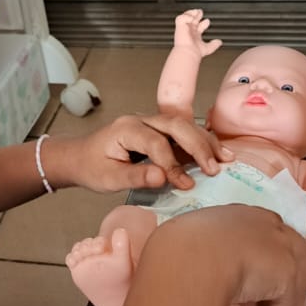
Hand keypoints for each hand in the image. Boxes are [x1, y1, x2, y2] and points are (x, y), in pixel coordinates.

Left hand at [41, 115, 232, 193]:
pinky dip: (201, 143)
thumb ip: (135, 177)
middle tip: (215, 168)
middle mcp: (141, 120)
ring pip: (184, 126)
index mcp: (126, 129)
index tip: (185, 185)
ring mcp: (151, 123)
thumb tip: (162, 178)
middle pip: (176, 126)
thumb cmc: (91, 167)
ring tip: (226, 160)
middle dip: (198, 146)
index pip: (156, 143)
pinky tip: (218, 154)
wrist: (79, 157)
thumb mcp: (108, 178)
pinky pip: (183, 133)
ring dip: (205, 142)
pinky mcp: (158, 132)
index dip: (172, 164)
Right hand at [140, 205, 305, 305]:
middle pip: (298, 253)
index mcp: (249, 215)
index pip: (274, 231)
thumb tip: (202, 255)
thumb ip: (212, 243)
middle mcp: (272, 229)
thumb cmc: (186, 244)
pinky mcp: (286, 277)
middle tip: (301, 294)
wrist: (195, 255)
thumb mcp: (198, 235)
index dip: (280, 249)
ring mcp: (283, 251)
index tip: (279, 263)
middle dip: (302, 273)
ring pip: (294, 285)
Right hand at [173, 9, 222, 57]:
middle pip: (192, 20)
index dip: (203, 23)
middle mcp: (189, 32)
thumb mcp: (208, 48)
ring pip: (184, 17)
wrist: (188, 53)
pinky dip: (186, 16)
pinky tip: (191, 19)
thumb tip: (220, 42)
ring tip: (196, 12)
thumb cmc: (195, 52)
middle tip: (200, 12)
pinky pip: (180, 18)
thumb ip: (214, 44)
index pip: (198, 27)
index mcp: (195, 36)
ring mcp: (184, 29)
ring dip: (191, 13)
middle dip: (196, 14)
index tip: (207, 21)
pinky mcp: (179, 27)